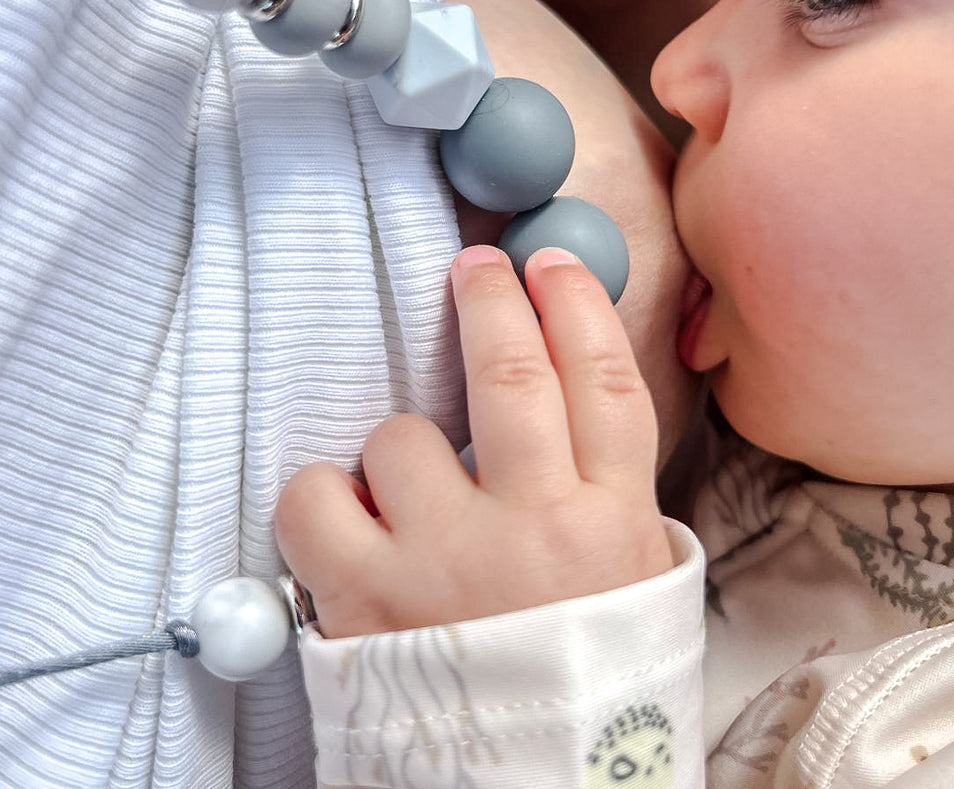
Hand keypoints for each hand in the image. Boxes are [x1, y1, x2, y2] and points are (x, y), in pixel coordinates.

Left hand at [275, 244, 673, 638]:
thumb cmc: (584, 688)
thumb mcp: (638, 590)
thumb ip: (615, 503)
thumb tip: (583, 413)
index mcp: (613, 529)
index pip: (606, 387)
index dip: (579, 310)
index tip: (553, 266)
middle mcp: (536, 531)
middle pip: (513, 375)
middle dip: (492, 301)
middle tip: (477, 267)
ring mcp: (448, 560)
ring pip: (401, 437)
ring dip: (397, 453)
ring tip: (410, 506)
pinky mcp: (367, 597)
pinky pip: (315, 497)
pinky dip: (319, 497)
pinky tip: (345, 527)